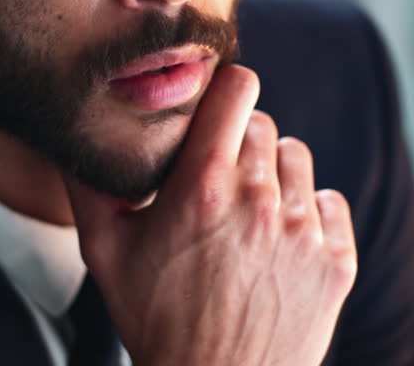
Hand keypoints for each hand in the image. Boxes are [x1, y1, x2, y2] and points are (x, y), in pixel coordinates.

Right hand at [65, 65, 357, 365]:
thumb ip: (89, 187)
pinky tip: (279, 243)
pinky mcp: (336, 260)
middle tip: (216, 182)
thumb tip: (77, 140)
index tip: (214, 105)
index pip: (237, 89)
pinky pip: (330, 202)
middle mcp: (260, 201)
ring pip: (297, 159)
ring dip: (275, 175)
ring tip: (248, 214)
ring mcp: (304, 231)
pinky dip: (310, 214)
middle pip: (264, 124)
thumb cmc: (157, 323)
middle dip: (238, 143)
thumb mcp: (105, 254)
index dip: (224, 89)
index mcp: (204, 188)